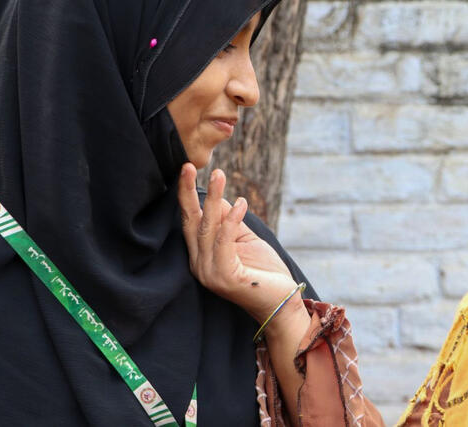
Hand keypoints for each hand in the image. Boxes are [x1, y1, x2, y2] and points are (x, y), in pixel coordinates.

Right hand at [178, 163, 304, 329]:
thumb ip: (229, 221)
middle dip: (189, 192)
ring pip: (207, 228)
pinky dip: (231, 221)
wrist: (281, 302)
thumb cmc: (264, 270)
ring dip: (212, 199)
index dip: (186, 195)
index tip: (186, 168)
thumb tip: (216, 196)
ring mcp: (210, 273)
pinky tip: (240, 203)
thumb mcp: (244, 238)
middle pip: (191, 222)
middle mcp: (199, 265)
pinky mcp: (225, 278)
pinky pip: (223, 242)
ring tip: (219, 175)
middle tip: (188, 165)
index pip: (189, 221)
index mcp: (201, 255)